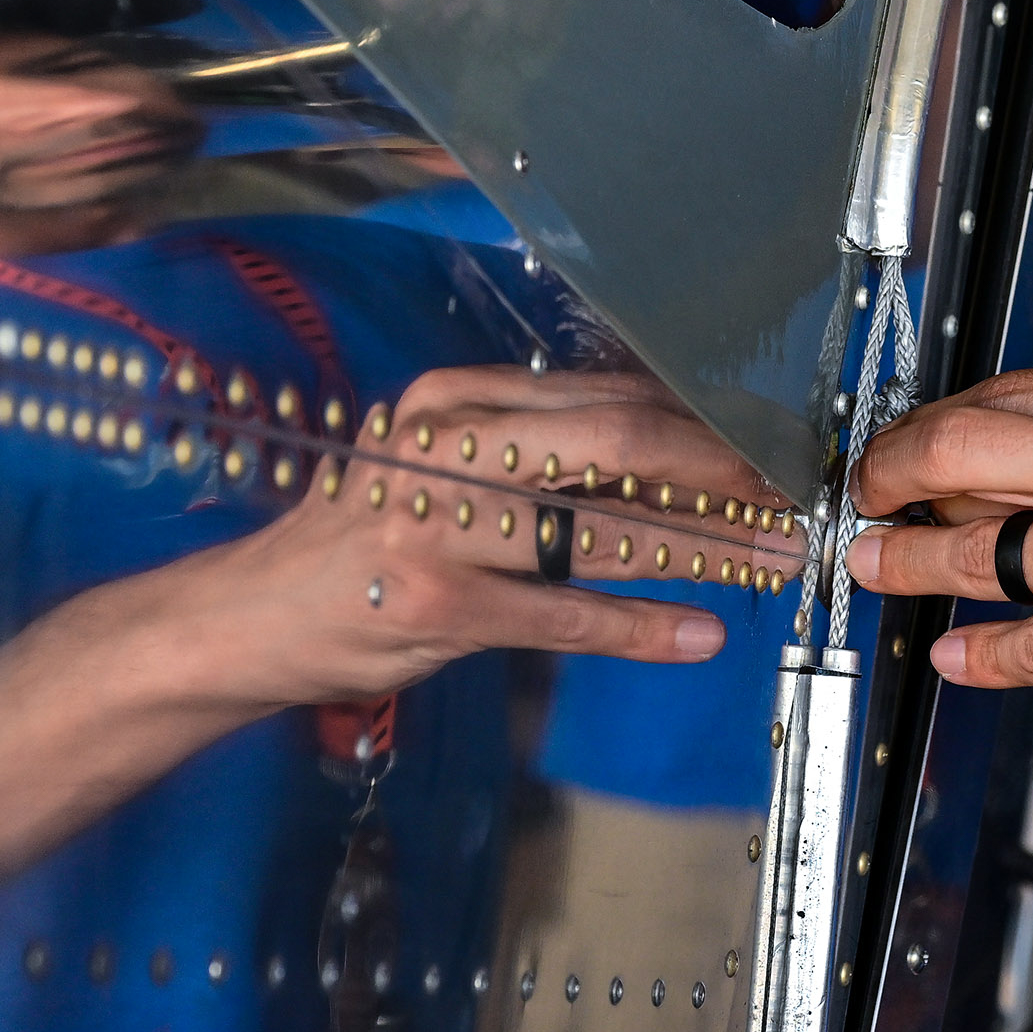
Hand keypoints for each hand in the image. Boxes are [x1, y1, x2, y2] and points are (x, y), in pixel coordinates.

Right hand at [0, 365, 774, 884]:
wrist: (241, 621)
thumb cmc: (356, 549)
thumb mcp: (437, 472)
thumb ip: (532, 455)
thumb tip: (665, 447)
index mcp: (455, 400)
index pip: (605, 396)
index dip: (699, 423)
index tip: (766, 446)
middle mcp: (447, 444)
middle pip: (620, 441)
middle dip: (722, 472)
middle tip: (791, 498)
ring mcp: (440, 523)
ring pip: (605, 525)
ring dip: (708, 548)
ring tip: (778, 563)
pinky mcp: (437, 603)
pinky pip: (563, 610)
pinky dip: (641, 625)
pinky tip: (699, 635)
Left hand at [846, 362, 1032, 797]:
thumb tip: (1010, 463)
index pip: (1013, 392)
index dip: (939, 420)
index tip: (909, 440)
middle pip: (965, 446)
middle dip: (895, 470)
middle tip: (868, 490)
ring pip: (975, 552)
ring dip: (908, 563)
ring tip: (880, 567)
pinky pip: (1016, 647)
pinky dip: (976, 656)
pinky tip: (960, 655)